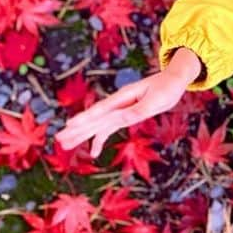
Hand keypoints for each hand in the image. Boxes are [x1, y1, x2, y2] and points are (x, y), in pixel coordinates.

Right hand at [56, 66, 188, 156]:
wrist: (172, 80)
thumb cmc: (166, 88)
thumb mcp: (156, 100)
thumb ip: (137, 110)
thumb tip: (120, 120)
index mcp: (124, 96)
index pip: (102, 109)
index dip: (86, 117)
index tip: (70, 124)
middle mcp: (118, 103)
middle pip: (95, 118)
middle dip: (77, 129)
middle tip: (60, 139)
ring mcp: (120, 109)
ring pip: (98, 124)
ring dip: (82, 135)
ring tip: (65, 144)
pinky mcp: (125, 115)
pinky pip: (108, 129)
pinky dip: (100, 139)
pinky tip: (93, 152)